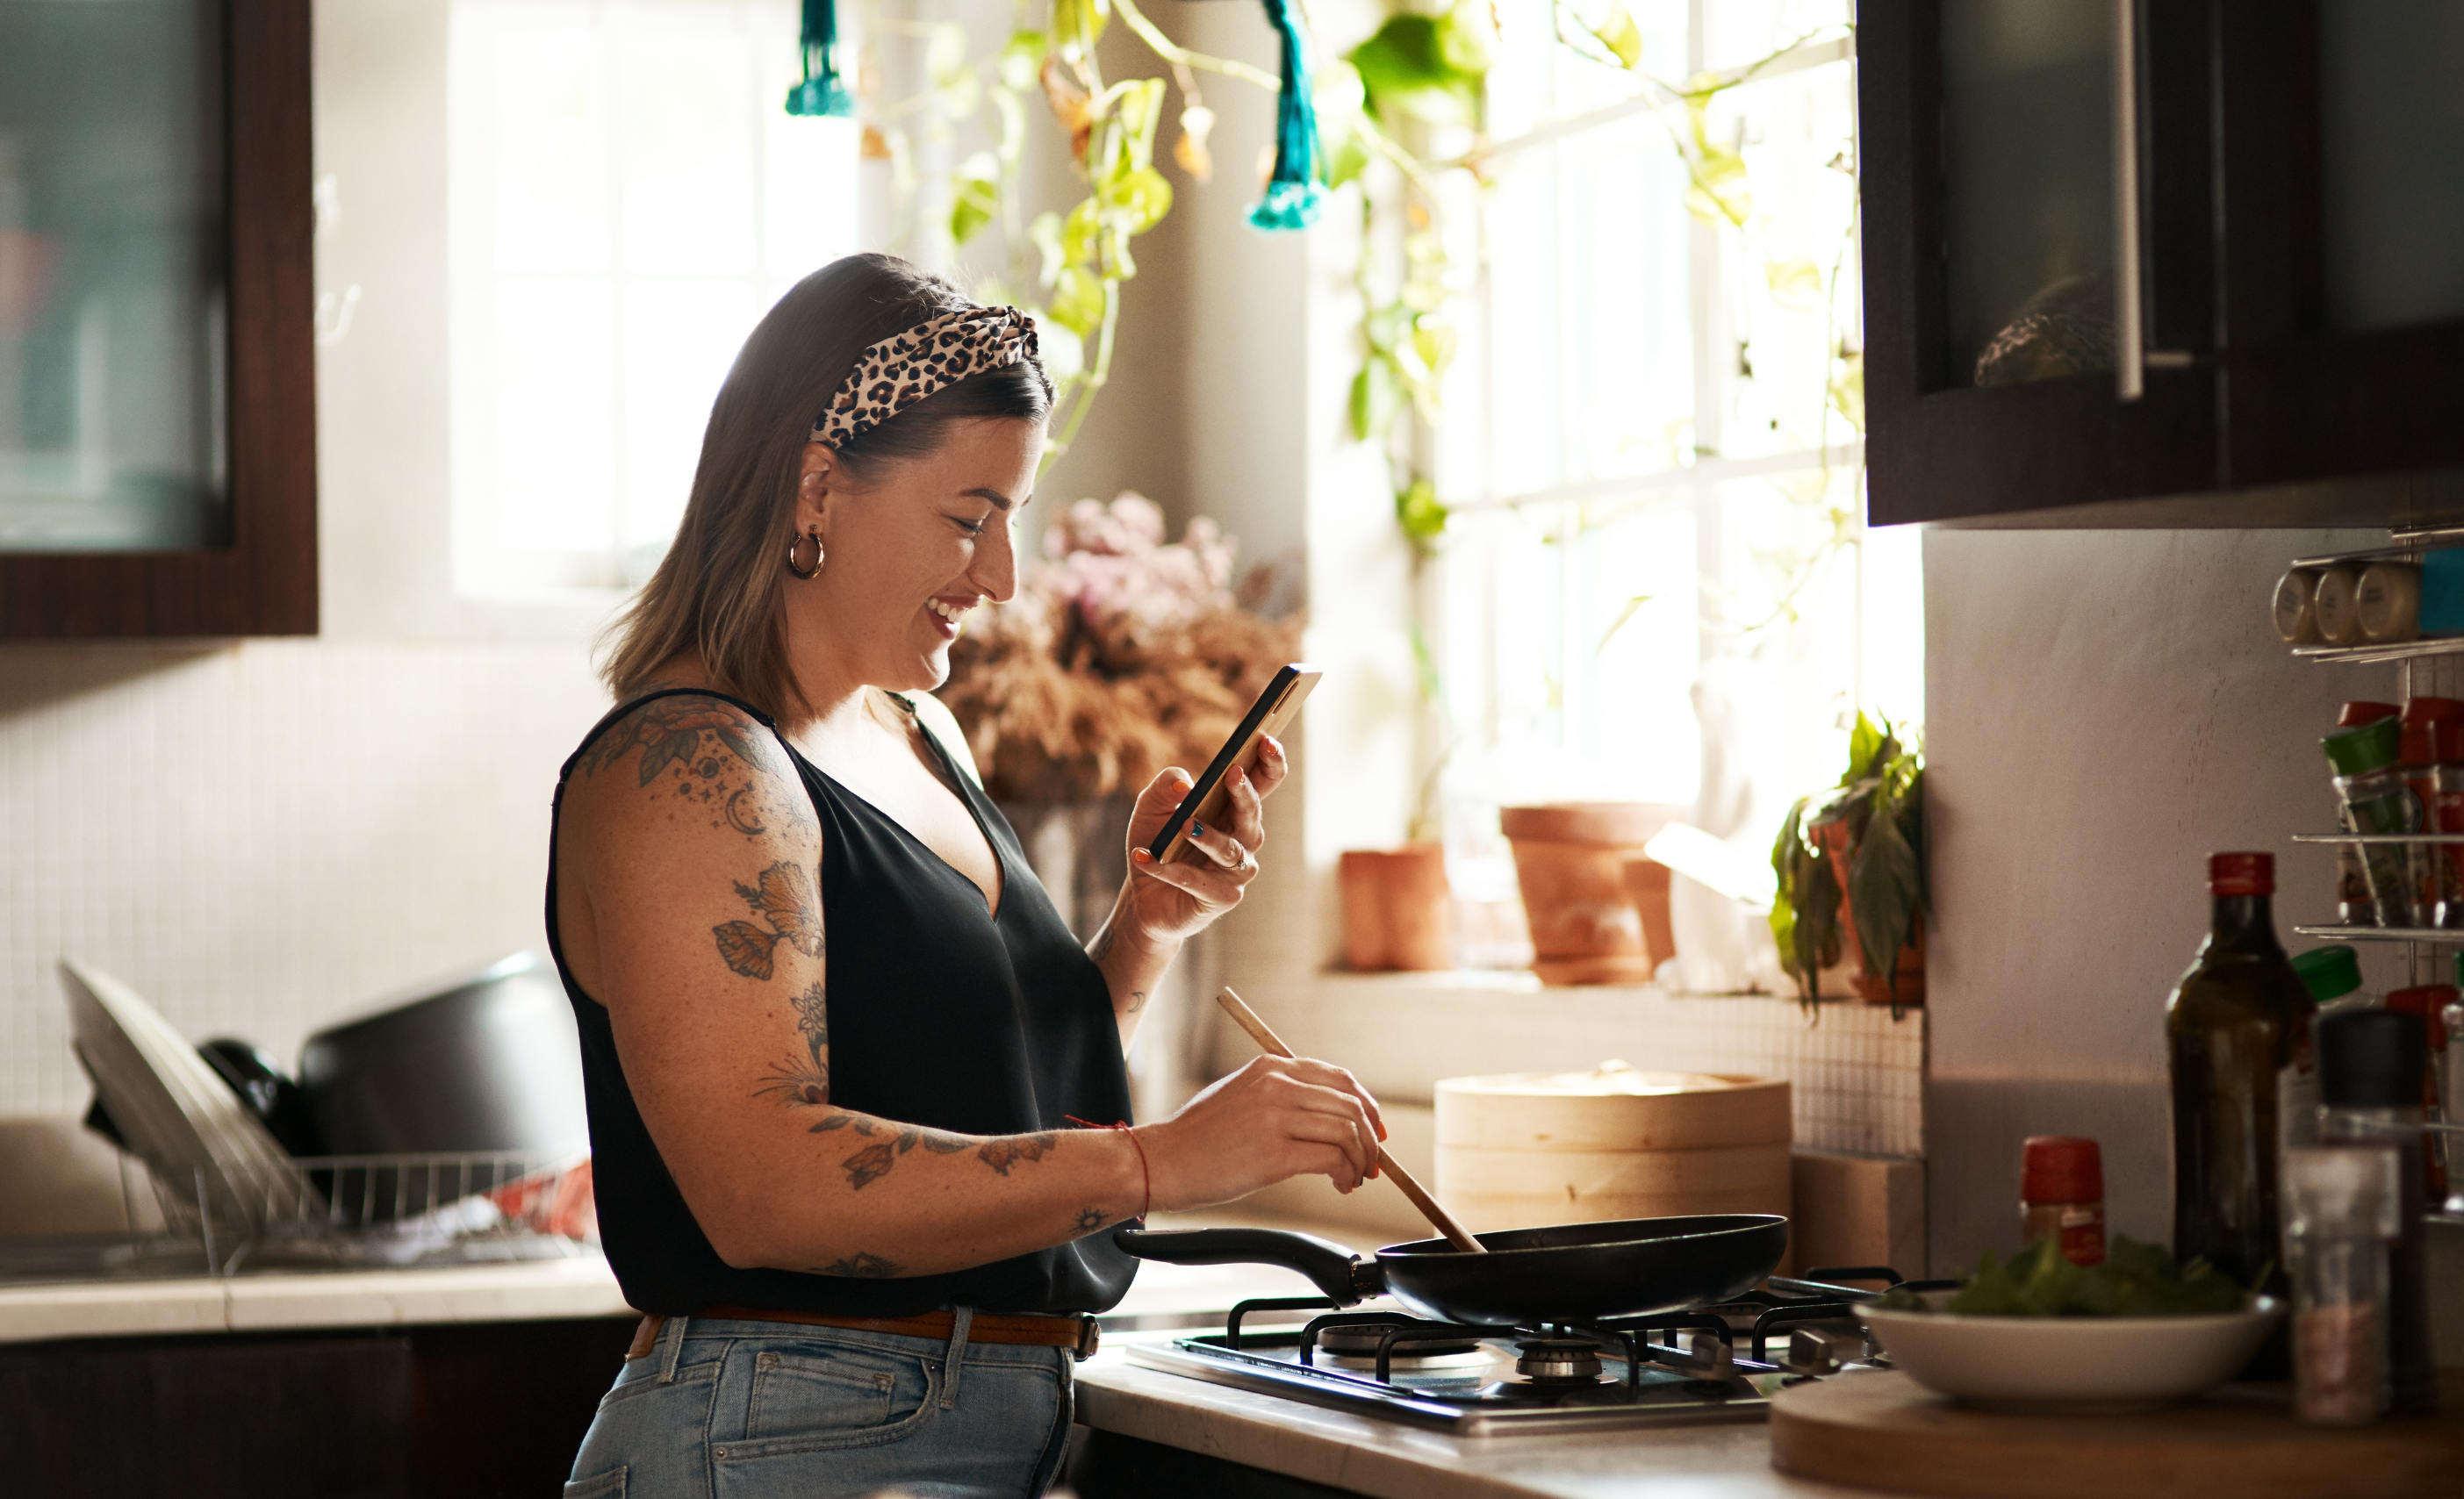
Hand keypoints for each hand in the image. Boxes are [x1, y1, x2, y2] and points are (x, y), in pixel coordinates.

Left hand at [1113, 736, 1287, 948]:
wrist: (1144, 894)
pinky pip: (1199, 881)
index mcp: (1234, 810)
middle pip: (1253, 814)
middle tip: (1232, 774)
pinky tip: (1145, 859)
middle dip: (1245, 793)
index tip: (1266, 740)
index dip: (1271, 761)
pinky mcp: (1223, 898)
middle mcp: (1244, 839)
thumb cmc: (1157, 843)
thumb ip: (1165, 786)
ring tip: (1184, 825)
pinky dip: (1170, 870)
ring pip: (1230, 850)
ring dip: (1208, 836)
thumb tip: (1186, 786)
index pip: (1264, 782)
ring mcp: (1236, 871)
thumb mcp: (1151, 807)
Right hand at [1137, 1055, 1385, 1210]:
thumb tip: (1329, 1115)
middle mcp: (1277, 1084)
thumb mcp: (1241, 1094)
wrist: (1164, 1161)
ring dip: (1360, 1160)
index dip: (1366, 1105)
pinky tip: (1340, 1185)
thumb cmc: (1199, 1137)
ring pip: (1347, 1132)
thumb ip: (1281, 1094)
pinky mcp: (1274, 1154)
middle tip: (1371, 1162)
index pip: (1340, 1078)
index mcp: (1271, 1066)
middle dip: (1369, 1138)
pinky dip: (1346, 1174)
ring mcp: (1276, 1117)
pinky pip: (1332, 1159)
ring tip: (1353, 1178)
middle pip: (1351, 1104)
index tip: (1373, 1130)